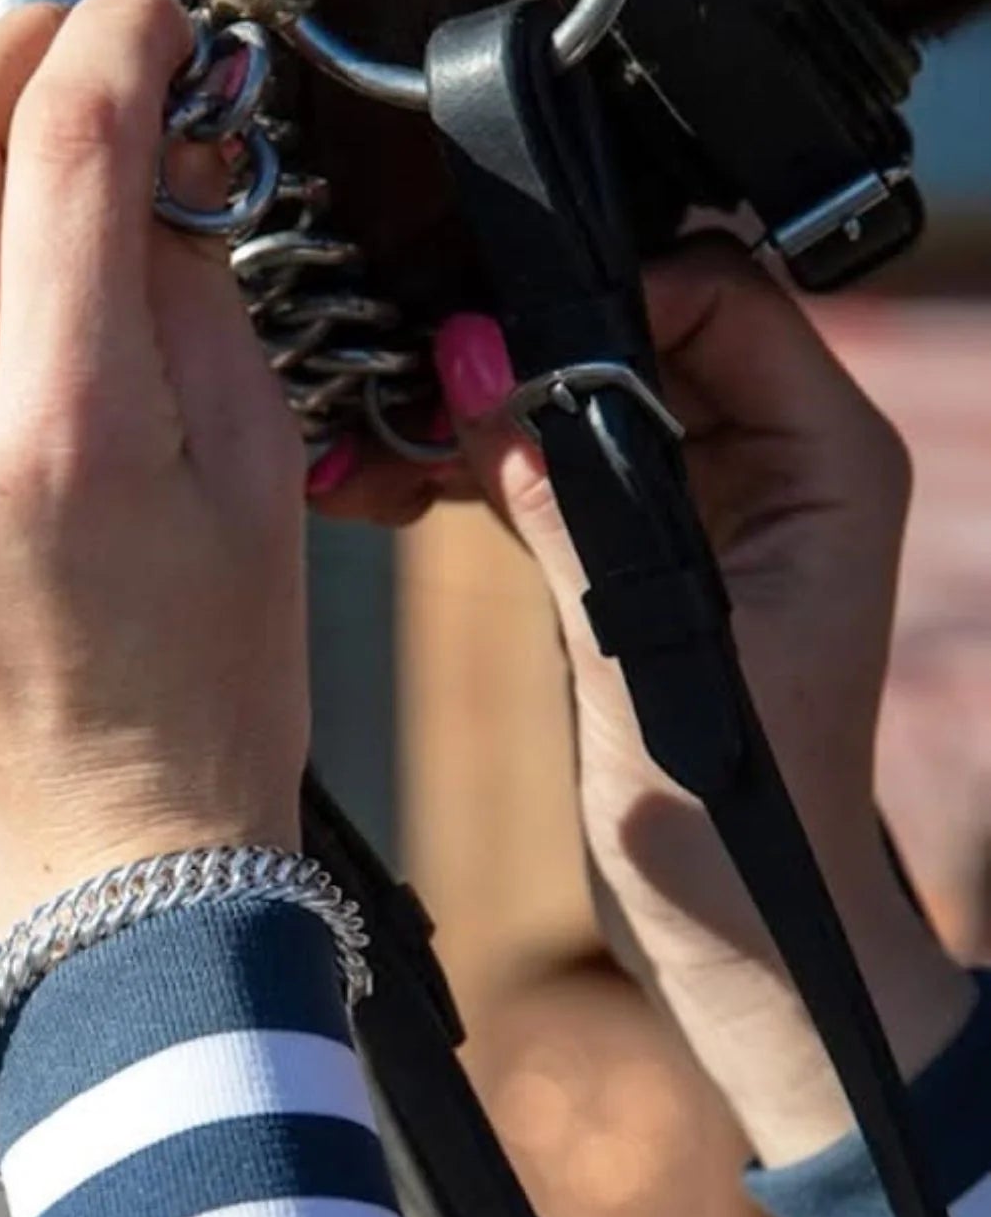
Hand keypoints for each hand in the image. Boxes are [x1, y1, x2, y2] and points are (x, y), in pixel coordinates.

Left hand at [0, 0, 309, 962]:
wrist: (96, 851)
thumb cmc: (206, 691)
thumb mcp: (255, 482)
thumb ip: (195, 299)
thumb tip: (146, 170)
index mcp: (68, 430)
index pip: (66, 142)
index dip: (119, 35)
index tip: (156, 21)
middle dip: (8, 48)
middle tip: (78, 51)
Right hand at [434, 244, 972, 1163]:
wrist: (733, 925)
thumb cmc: (736, 820)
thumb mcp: (649, 652)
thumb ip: (568, 513)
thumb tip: (482, 383)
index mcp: (827, 464)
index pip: (725, 299)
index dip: (608, 291)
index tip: (495, 330)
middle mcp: (774, 467)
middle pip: (644, 335)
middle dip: (528, 346)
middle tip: (419, 373)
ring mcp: (703, 509)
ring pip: (587, 402)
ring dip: (489, 412)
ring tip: (388, 432)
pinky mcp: (639, 555)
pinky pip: (557, 472)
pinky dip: (483, 471)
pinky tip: (401, 479)